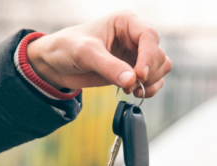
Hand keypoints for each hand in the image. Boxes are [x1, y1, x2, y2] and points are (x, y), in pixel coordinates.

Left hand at [26, 10, 170, 97]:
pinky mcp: (133, 71)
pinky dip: (149, 89)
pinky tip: (132, 93)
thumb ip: (109, 67)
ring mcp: (135, 54)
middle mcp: (134, 36)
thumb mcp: (86, 54)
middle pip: (159, 54)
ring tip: (130, 90)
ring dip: (151, 82)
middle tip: (130, 85)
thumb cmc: (67, 48)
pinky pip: (154, 80)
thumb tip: (132, 81)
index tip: (138, 75)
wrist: (56, 63)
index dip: (148, 57)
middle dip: (148, 73)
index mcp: (125, 22)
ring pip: (161, 67)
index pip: (149, 37)